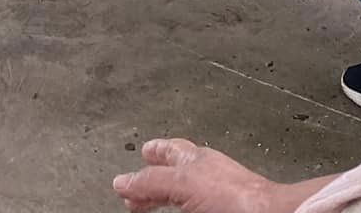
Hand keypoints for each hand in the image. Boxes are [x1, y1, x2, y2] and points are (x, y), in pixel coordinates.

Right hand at [114, 139, 298, 212]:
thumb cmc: (237, 197)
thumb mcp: (182, 182)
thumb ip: (151, 181)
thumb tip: (122, 181)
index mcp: (194, 159)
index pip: (165, 153)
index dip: (147, 160)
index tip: (129, 173)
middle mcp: (206, 172)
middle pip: (175, 169)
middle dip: (155, 176)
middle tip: (137, 188)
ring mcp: (218, 192)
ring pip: (188, 187)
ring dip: (169, 191)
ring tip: (155, 202)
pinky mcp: (225, 206)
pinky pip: (199, 199)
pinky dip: (186, 200)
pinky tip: (189, 207)